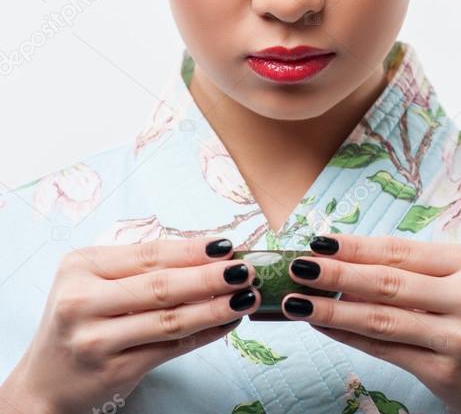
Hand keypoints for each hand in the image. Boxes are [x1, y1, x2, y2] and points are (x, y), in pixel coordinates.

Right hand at [4, 237, 260, 413]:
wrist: (45, 381)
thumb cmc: (81, 320)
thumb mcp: (95, 282)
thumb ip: (142, 267)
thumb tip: (212, 252)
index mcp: (80, 268)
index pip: (148, 253)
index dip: (192, 250)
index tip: (228, 245)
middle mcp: (82, 302)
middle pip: (161, 286)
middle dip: (211, 277)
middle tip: (246, 270)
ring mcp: (96, 340)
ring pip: (170, 320)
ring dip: (216, 308)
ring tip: (248, 297)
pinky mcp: (114, 371)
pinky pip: (172, 349)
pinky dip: (206, 334)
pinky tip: (228, 323)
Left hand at [280, 234, 460, 413]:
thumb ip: (416, 273)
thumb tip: (345, 261)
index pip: (402, 250)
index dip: (356, 246)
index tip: (318, 240)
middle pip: (389, 281)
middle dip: (336, 274)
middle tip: (297, 266)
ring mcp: (458, 335)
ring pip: (382, 318)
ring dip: (332, 309)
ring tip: (295, 301)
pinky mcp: (445, 370)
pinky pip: (385, 349)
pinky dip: (349, 338)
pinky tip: (323, 327)